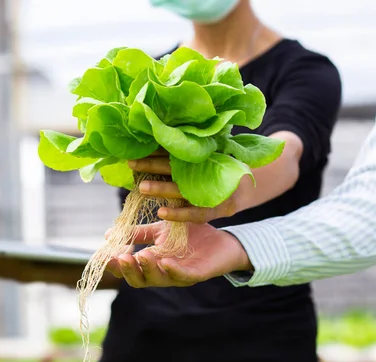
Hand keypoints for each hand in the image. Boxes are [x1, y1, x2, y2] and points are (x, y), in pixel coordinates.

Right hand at [106, 222, 252, 287]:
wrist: (224, 239)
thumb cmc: (191, 236)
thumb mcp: (161, 230)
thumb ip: (138, 234)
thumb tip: (108, 235)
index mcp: (153, 264)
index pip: (129, 270)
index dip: (116, 265)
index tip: (105, 255)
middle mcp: (163, 273)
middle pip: (139, 281)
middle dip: (128, 271)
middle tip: (120, 258)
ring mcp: (179, 276)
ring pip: (158, 280)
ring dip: (148, 269)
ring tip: (141, 256)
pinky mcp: (197, 274)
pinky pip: (183, 276)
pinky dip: (173, 270)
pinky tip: (166, 262)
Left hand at [129, 155, 250, 223]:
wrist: (244, 188)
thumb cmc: (215, 169)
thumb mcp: (204, 155)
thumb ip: (183, 149)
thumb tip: (154, 135)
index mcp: (197, 156)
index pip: (174, 151)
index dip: (156, 149)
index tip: (137, 146)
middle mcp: (202, 172)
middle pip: (174, 167)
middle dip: (151, 165)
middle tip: (131, 163)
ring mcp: (208, 191)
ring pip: (180, 190)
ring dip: (161, 188)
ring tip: (141, 187)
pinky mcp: (213, 209)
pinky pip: (194, 212)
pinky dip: (178, 213)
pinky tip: (161, 212)